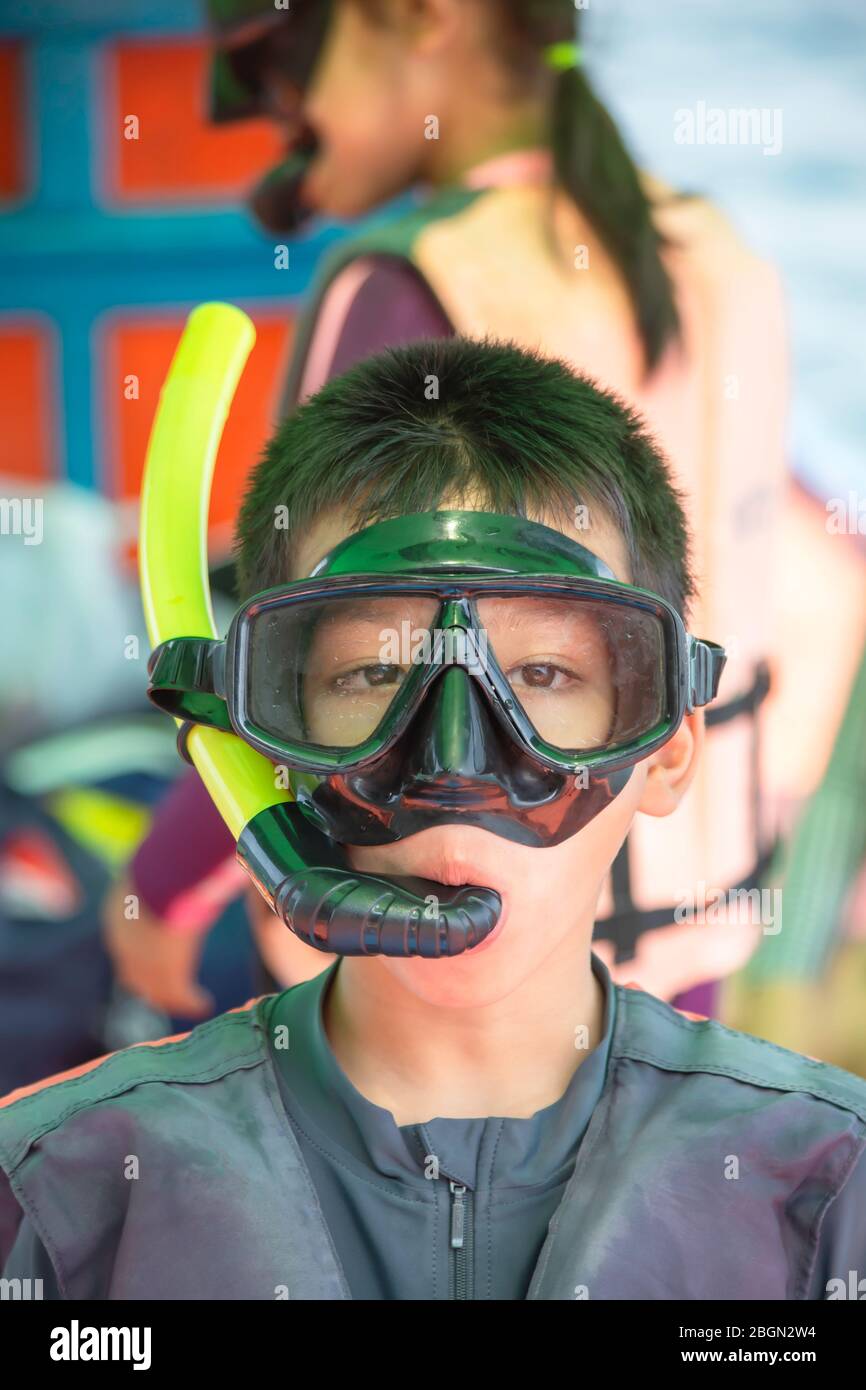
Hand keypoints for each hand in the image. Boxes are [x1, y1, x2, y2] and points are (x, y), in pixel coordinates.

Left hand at [101, 875, 214, 1018]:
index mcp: (117, 914)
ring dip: (173, 997)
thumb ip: (165, 861)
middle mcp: (123, 944)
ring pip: (156, 990)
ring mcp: (142, 964)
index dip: (142, 951)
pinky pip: (181, 996)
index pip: (125, 941)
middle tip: (171, 989)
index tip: (159, 954)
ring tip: (193, 1002)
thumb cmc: (164, 862)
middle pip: (134, 974)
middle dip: (151, 983)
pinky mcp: (167, 976)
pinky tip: (205, 1003)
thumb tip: (171, 833)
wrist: (164, 882)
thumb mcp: (158, 862)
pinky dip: (193, 1002)